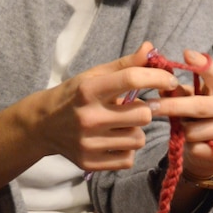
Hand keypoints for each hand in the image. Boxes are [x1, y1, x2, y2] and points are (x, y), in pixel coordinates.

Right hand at [0, 42, 179, 197]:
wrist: (43, 125)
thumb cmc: (75, 96)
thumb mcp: (94, 76)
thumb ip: (125, 65)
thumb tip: (151, 49)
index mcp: (88, 90)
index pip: (131, 79)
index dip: (157, 78)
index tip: (169, 80)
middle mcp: (87, 117)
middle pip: (143, 114)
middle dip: (145, 110)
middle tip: (133, 108)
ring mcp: (87, 143)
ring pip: (138, 139)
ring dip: (136, 131)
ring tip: (121, 126)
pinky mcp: (89, 163)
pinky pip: (128, 159)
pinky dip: (127, 150)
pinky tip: (115, 141)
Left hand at [147, 50, 212, 177]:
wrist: (210, 150)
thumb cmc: (196, 118)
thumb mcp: (187, 100)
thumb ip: (176, 90)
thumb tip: (160, 81)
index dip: (202, 65)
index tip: (186, 54)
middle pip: (199, 106)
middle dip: (172, 107)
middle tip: (149, 106)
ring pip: (195, 131)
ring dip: (182, 132)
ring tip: (185, 130)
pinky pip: (199, 149)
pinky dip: (190, 148)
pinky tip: (195, 145)